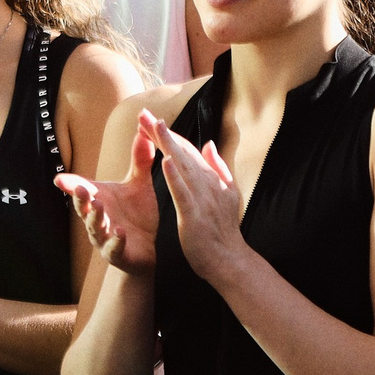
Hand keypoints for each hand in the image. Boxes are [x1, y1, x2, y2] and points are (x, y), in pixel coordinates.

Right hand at [56, 108, 165, 276]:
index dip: (70, 185)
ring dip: (95, 217)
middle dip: (80, 199)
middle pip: (83, 208)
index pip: (81, 190)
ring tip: (98, 206)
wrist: (147, 250)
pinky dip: (115, 241)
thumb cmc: (137, 215)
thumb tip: (144, 129)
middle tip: (80, 188)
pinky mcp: (117, 253)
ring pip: (95, 228)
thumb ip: (139, 160)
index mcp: (99, 200)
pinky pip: (114, 248)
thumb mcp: (139, 185)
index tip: (59, 178)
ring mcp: (104, 237)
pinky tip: (120, 233)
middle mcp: (97, 219)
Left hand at [152, 119, 248, 286]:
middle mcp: (207, 184)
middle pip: (182, 153)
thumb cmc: (223, 231)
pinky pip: (183, 193)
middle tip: (145, 113)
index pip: (187, 151)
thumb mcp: (227, 193)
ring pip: (183, 167)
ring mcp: (202, 198)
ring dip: (169, 145)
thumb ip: (218, 168)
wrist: (229, 260)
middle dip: (163, 132)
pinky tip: (165, 160)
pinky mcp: (194, 215)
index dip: (169, 134)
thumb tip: (210, 143)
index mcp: (211, 179)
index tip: (151, 119)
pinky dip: (175, 176)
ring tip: (155, 126)